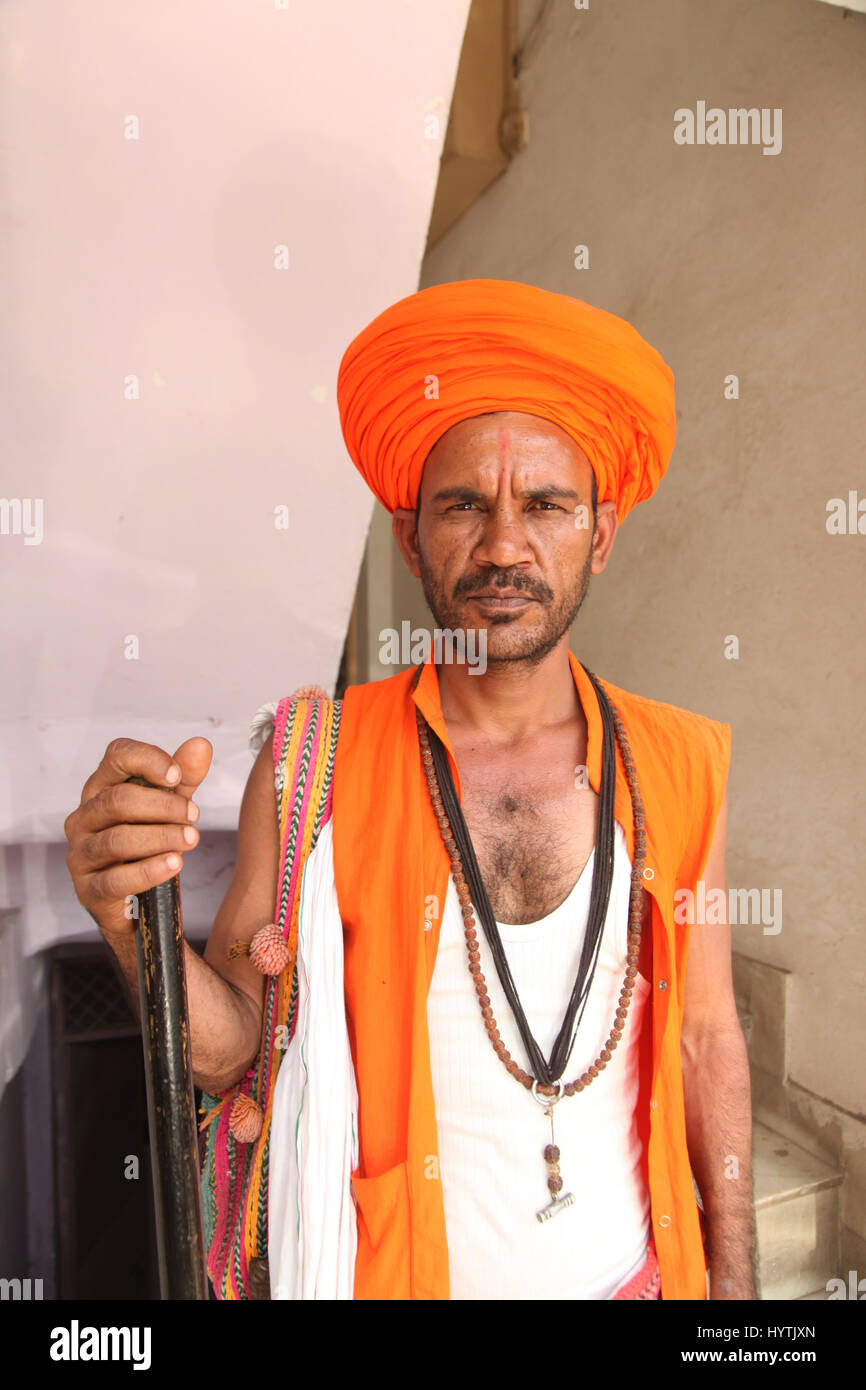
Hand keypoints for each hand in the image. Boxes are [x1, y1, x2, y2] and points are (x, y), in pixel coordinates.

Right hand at [64, 736, 212, 937]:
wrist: (138, 904)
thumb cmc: (149, 846)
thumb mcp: (169, 809)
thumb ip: (183, 779)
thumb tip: (201, 745)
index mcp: (100, 789)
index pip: (116, 756)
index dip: (148, 760)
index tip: (177, 776)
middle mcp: (83, 818)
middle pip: (119, 800)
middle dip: (164, 806)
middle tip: (194, 817)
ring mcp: (81, 854)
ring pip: (118, 839)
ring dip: (162, 837)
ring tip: (190, 840)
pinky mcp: (88, 889)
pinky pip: (118, 879)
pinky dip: (151, 870)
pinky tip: (174, 863)